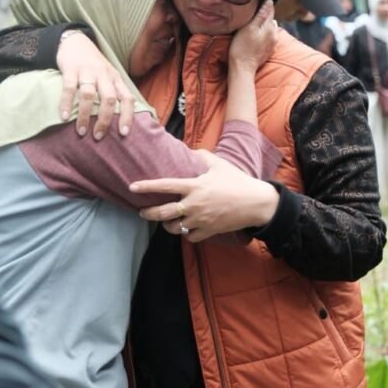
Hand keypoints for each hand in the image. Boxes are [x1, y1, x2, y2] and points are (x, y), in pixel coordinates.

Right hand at [57, 31, 135, 137]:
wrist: (75, 41)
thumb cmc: (93, 65)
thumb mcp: (107, 76)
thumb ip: (112, 92)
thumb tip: (116, 120)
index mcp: (115, 78)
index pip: (127, 98)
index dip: (127, 116)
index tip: (124, 133)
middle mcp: (104, 75)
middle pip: (109, 99)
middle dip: (104, 120)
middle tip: (98, 136)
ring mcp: (87, 71)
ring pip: (89, 95)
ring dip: (85, 115)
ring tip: (81, 131)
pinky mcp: (71, 69)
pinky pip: (69, 88)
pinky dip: (66, 103)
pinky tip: (63, 117)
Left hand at [130, 157, 279, 242]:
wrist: (255, 203)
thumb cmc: (237, 181)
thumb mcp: (219, 164)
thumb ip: (201, 156)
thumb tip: (190, 150)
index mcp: (194, 186)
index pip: (164, 186)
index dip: (146, 186)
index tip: (132, 187)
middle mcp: (193, 204)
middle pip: (162, 213)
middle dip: (148, 214)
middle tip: (143, 212)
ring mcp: (200, 220)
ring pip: (174, 228)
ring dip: (167, 225)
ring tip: (166, 221)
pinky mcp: (208, 231)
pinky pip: (190, 237)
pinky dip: (187, 234)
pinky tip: (187, 228)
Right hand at [228, 0, 276, 73]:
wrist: (242, 68)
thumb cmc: (242, 48)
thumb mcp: (248, 28)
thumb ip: (260, 15)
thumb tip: (269, 2)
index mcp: (270, 28)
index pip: (270, 10)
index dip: (263, 5)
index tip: (254, 3)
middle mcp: (274, 35)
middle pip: (270, 19)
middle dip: (263, 16)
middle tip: (250, 15)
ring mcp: (272, 44)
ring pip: (269, 29)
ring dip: (263, 25)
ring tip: (252, 25)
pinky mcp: (268, 50)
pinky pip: (267, 38)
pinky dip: (262, 35)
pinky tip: (254, 37)